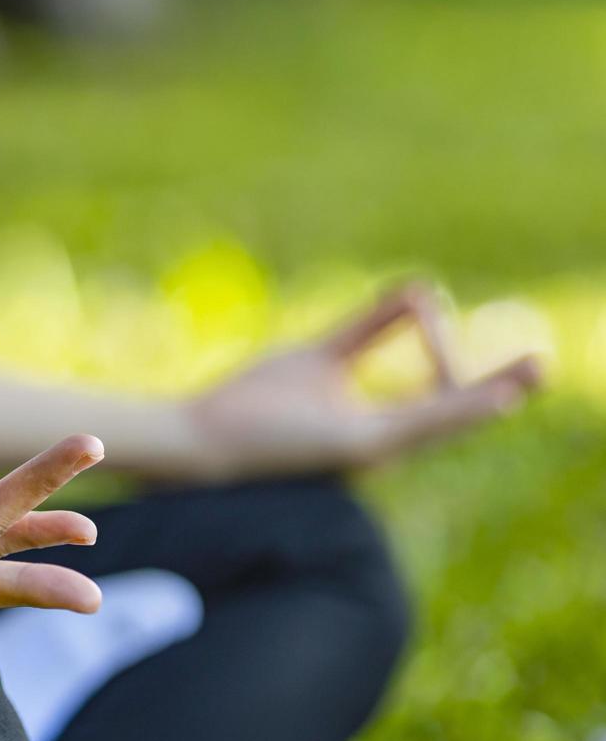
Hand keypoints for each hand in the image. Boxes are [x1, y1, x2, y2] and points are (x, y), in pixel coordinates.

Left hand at [179, 285, 542, 480]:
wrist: (199, 443)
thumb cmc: (251, 405)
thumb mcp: (322, 355)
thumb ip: (371, 329)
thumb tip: (418, 291)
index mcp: (376, 431)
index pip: (439, 400)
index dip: (455, 359)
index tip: (437, 309)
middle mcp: (381, 448)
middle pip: (450, 408)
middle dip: (496, 390)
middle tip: (542, 365)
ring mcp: (374, 450)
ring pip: (446, 415)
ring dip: (489, 395)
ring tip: (534, 373)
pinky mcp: (358, 445)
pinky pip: (423, 420)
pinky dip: (465, 404)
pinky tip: (501, 392)